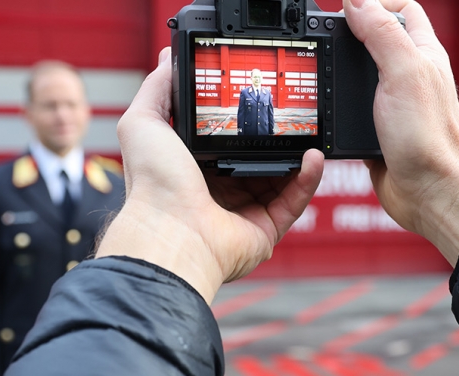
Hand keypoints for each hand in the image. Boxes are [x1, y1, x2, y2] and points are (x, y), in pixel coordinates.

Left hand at [97, 48, 323, 303]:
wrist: (171, 231)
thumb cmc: (153, 185)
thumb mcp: (144, 121)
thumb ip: (158, 88)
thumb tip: (170, 60)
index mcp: (189, 168)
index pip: (221, 139)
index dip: (240, 119)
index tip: (256, 96)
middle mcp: (216, 192)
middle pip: (255, 158)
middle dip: (275, 137)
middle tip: (292, 113)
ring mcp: (242, 213)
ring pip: (281, 179)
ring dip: (297, 156)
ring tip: (309, 132)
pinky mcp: (264, 231)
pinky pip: (294, 202)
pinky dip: (308, 180)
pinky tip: (314, 157)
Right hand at [344, 0, 458, 262]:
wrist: (430, 192)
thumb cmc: (431, 138)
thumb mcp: (403, 72)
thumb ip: (381, 33)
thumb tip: (356, 1)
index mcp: (423, 54)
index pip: (401, 9)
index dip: (374, 3)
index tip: (345, 10)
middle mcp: (410, 77)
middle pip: (377, 40)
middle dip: (351, 34)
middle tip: (325, 35)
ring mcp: (394, 105)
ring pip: (360, 77)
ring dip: (340, 72)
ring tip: (320, 67)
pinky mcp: (378, 132)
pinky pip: (351, 113)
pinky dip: (337, 110)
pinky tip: (325, 110)